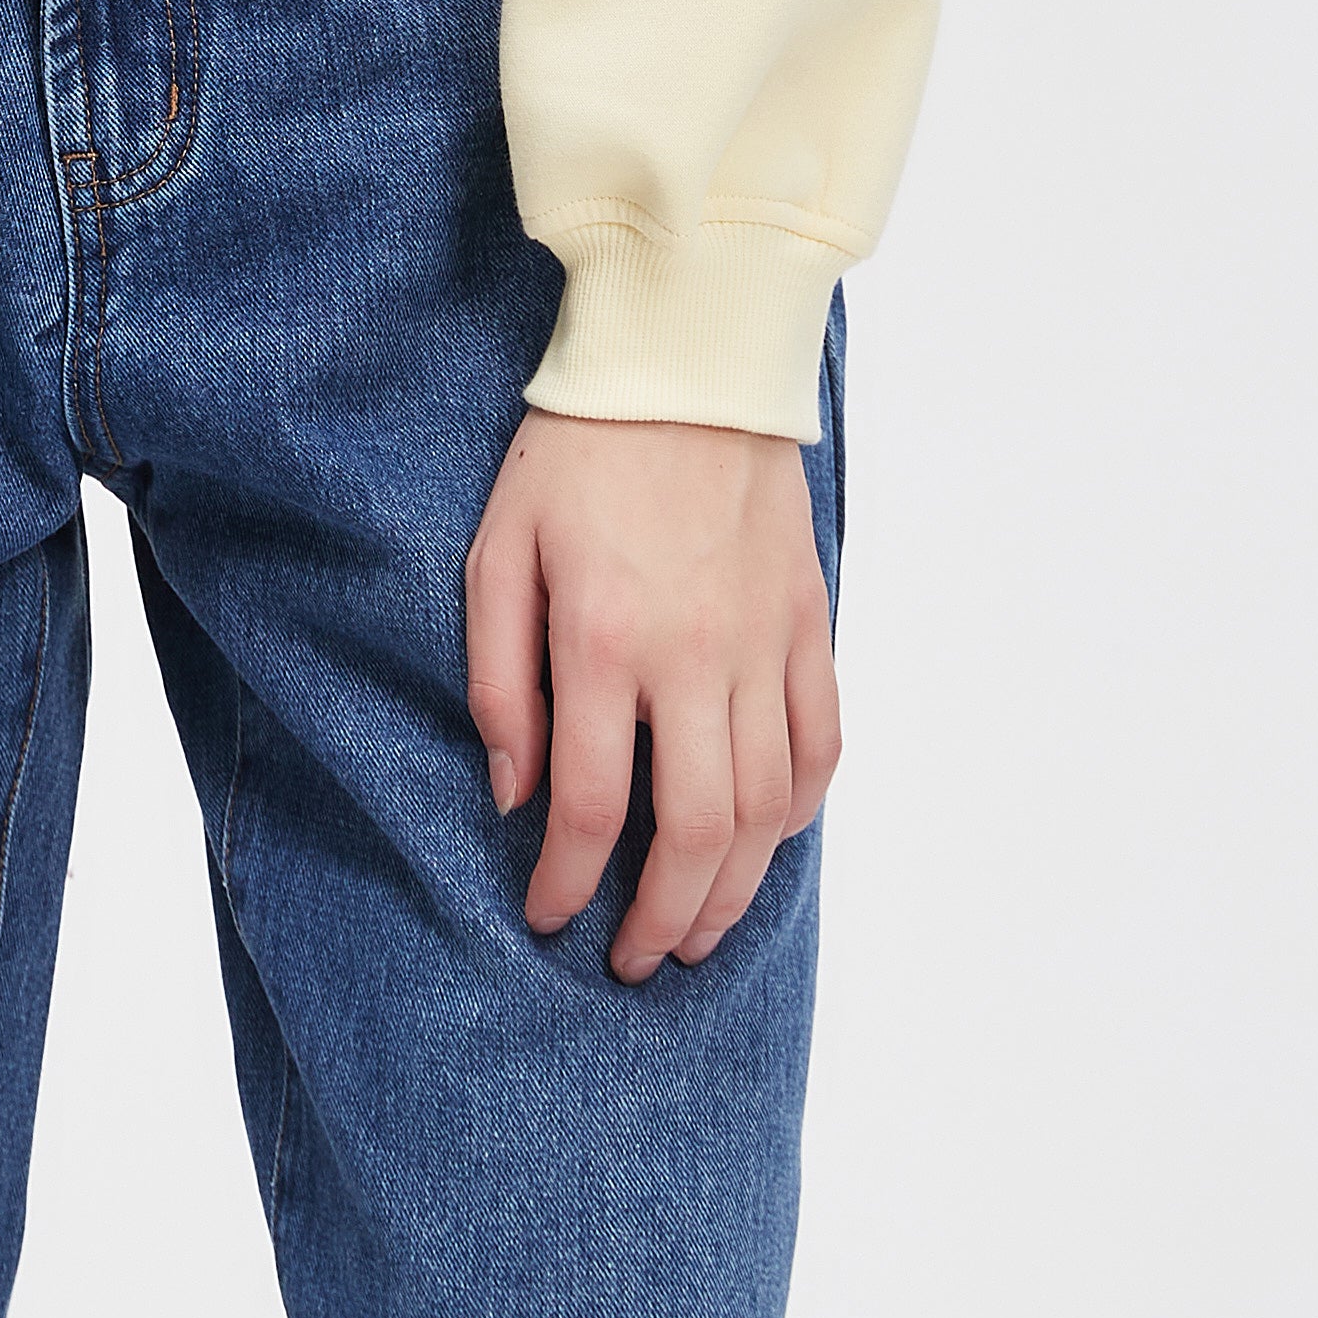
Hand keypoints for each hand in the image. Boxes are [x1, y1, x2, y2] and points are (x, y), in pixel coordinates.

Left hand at [464, 410, 837, 979]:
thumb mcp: (497, 549)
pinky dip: (800, 809)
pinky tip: (767, 840)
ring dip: (734, 889)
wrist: (687, 357)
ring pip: (767, 807)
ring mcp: (762, 641)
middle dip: (663, 918)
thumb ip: (496, 676)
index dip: (566, 883)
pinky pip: (820, 741)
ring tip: (697, 932)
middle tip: (633, 960)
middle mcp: (694, 656)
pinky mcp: (808, 619)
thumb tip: (513, 792)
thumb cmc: (576, 449)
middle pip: (696, 832)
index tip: (546, 918)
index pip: (589, 805)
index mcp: (603, 639)